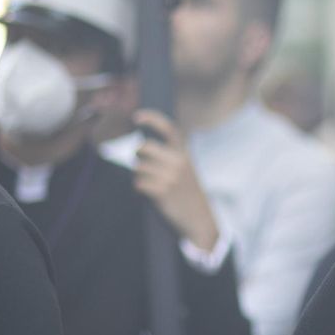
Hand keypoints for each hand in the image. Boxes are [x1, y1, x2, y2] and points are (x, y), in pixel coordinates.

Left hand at [132, 110, 219, 249]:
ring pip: (139, 167)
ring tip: (148, 182)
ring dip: (138, 175)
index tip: (136, 116)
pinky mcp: (163, 192)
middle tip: (142, 164)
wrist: (198, 218)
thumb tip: (141, 146)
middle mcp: (179, 161)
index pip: (168, 128)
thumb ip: (169, 155)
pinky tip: (147, 192)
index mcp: (184, 153)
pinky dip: (139, 187)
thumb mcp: (185, 168)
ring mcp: (171, 177)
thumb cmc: (186, 191)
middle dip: (137, 155)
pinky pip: (138, 183)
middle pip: (144, 147)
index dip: (151, 118)